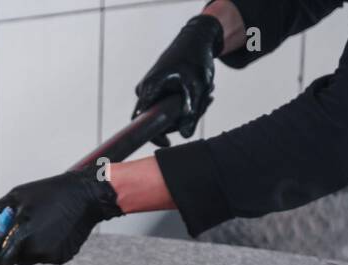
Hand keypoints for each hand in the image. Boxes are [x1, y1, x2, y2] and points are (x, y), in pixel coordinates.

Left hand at [0, 167, 123, 264]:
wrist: (86, 195)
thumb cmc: (51, 192)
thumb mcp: (17, 195)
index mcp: (22, 234)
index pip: (0, 263)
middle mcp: (36, 249)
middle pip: (15, 259)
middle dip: (15, 247)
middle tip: (24, 227)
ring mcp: (50, 255)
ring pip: (31, 257)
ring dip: (31, 245)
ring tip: (42, 224)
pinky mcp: (62, 257)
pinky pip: (46, 256)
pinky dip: (46, 246)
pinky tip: (54, 229)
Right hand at [133, 14, 224, 144]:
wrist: (196, 38)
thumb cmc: (195, 58)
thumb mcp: (198, 87)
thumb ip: (192, 113)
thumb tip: (186, 136)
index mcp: (149, 89)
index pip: (141, 122)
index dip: (154, 136)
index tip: (168, 143)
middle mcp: (144, 91)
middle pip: (158, 118)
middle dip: (182, 117)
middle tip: (204, 104)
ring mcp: (150, 90)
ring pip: (165, 112)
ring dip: (187, 108)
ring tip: (206, 93)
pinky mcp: (157, 89)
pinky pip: (168, 104)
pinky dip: (185, 102)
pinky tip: (200, 91)